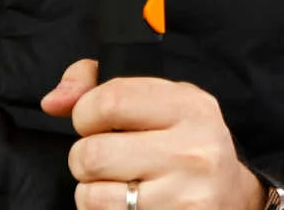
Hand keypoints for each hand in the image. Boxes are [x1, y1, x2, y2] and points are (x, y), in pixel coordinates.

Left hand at [42, 59, 266, 209]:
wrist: (230, 196)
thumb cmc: (184, 143)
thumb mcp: (161, 100)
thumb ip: (100, 85)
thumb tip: (53, 100)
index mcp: (189, 107)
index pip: (111, 100)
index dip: (85, 112)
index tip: (93, 121)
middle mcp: (192, 151)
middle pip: (92, 153)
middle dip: (85, 158)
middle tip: (106, 159)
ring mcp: (184, 196)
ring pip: (91, 195)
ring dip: (92, 192)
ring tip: (118, 184)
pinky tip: (129, 206)